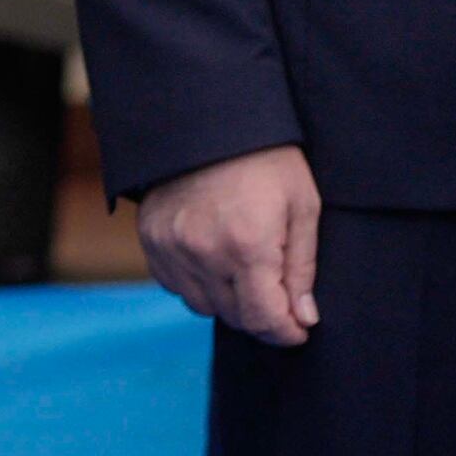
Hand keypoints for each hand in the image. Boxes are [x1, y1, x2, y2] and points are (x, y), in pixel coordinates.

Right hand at [137, 144, 322, 345]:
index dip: (287, 333)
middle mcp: (203, 252)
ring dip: (228, 303)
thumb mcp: (302, 207)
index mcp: (248, 244)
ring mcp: (171, 246)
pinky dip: (197, 285)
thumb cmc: (267, 162)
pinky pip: (174, 286)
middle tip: (279, 301)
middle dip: (262, 317)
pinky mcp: (150, 239)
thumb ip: (303, 268)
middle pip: (235, 317)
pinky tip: (214, 263)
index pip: (265, 318)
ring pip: (202, 306)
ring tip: (245, 277)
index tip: (299, 329)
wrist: (208, 123)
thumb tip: (304, 318)